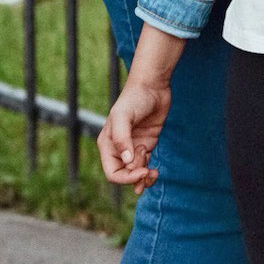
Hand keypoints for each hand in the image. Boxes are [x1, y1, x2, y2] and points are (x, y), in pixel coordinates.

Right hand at [97, 77, 171, 194]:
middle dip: (136, 177)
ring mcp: (134, 147)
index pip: (113, 173)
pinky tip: (155, 171)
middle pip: (124, 175)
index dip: (126, 178)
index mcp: (108, 145)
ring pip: (135, 173)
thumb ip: (122, 138)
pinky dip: (149, 172)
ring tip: (153, 174)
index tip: (142, 171)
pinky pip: (145, 164)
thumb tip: (127, 161)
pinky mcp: (147, 143)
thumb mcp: (123, 115)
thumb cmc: (134, 98)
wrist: (152, 84)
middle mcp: (119, 149)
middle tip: (148, 169)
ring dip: (143, 179)